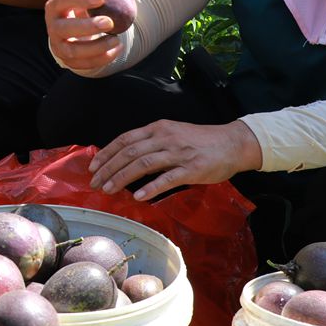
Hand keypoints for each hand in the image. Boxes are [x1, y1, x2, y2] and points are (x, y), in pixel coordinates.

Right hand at [45, 0, 128, 72]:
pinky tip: (117, 49)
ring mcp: (59, 46)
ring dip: (97, 46)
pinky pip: (84, 64)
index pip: (62, 0)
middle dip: (88, 26)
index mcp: (55, 7)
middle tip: (109, 22)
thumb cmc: (84, 10)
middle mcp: (53, 27)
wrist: (78, 33)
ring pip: (74, 50)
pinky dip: (102, 58)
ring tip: (116, 39)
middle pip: (65, 28)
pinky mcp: (69, 62)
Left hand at [88, 120, 261, 201]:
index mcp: (158, 128)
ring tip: (108, 190)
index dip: (106, 153)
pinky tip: (138, 197)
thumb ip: (151, 144)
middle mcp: (165, 138)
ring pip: (143, 164)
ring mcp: (178, 153)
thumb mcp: (172, 134)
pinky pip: (167, 178)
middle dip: (108, 168)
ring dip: (122, 178)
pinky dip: (151, 187)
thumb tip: (127, 159)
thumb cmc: (200, 141)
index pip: (125, 139)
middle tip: (95, 183)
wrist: (232, 143)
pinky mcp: (191, 169)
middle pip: (129, 152)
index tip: (93, 166)